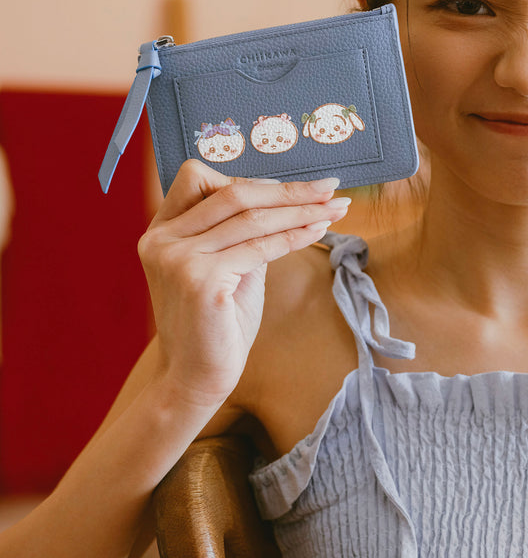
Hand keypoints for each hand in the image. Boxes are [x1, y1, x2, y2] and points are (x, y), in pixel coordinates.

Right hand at [137, 159, 350, 411]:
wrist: (195, 378)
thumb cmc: (218, 323)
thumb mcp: (228, 266)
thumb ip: (243, 232)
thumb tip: (290, 197)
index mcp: (162, 230)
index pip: (201, 179)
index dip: (253, 178)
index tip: (298, 185)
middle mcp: (162, 239)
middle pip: (233, 193)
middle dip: (289, 190)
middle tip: (330, 187)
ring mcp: (178, 258)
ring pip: (252, 218)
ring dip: (302, 210)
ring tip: (336, 208)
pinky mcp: (200, 279)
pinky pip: (260, 247)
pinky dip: (294, 236)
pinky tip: (319, 231)